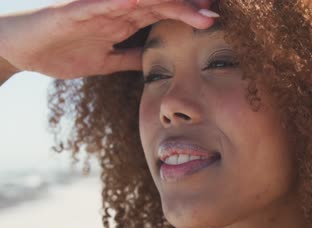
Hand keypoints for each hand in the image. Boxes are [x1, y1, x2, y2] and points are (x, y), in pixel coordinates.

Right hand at [0, 0, 216, 78]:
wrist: (21, 48)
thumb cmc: (62, 50)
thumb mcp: (105, 61)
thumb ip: (129, 58)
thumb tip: (152, 63)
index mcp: (124, 21)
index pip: (163, 14)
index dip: (189, 16)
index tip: (215, 22)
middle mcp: (116, 10)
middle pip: (159, 4)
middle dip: (189, 8)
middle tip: (216, 12)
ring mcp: (98, 8)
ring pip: (139, 0)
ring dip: (168, 2)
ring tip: (198, 7)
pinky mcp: (75, 11)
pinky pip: (103, 5)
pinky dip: (123, 3)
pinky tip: (143, 2)